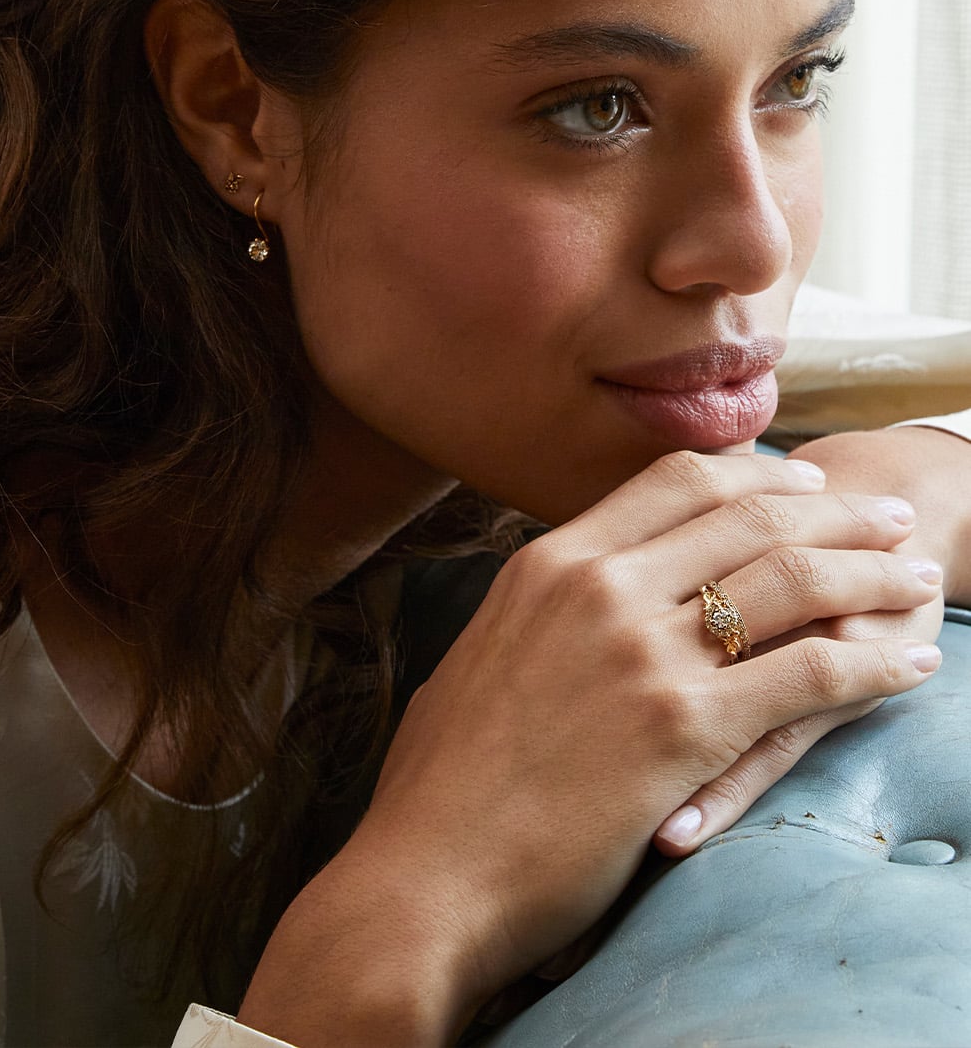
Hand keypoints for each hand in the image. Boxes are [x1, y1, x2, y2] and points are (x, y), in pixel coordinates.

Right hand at [240, 451, 941, 1047]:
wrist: (427, 870)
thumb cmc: (442, 784)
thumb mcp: (480, 659)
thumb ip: (535, 616)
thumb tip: (561, 607)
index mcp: (547, 564)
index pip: (674, 481)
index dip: (755, 475)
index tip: (805, 487)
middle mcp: (598, 587)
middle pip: (746, 514)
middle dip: (836, 514)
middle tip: (887, 523)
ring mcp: (642, 652)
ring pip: (791, 580)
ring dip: (871, 574)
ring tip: (916, 582)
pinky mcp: (684, 727)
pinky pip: (810, 674)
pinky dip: (874, 665)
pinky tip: (909, 666)